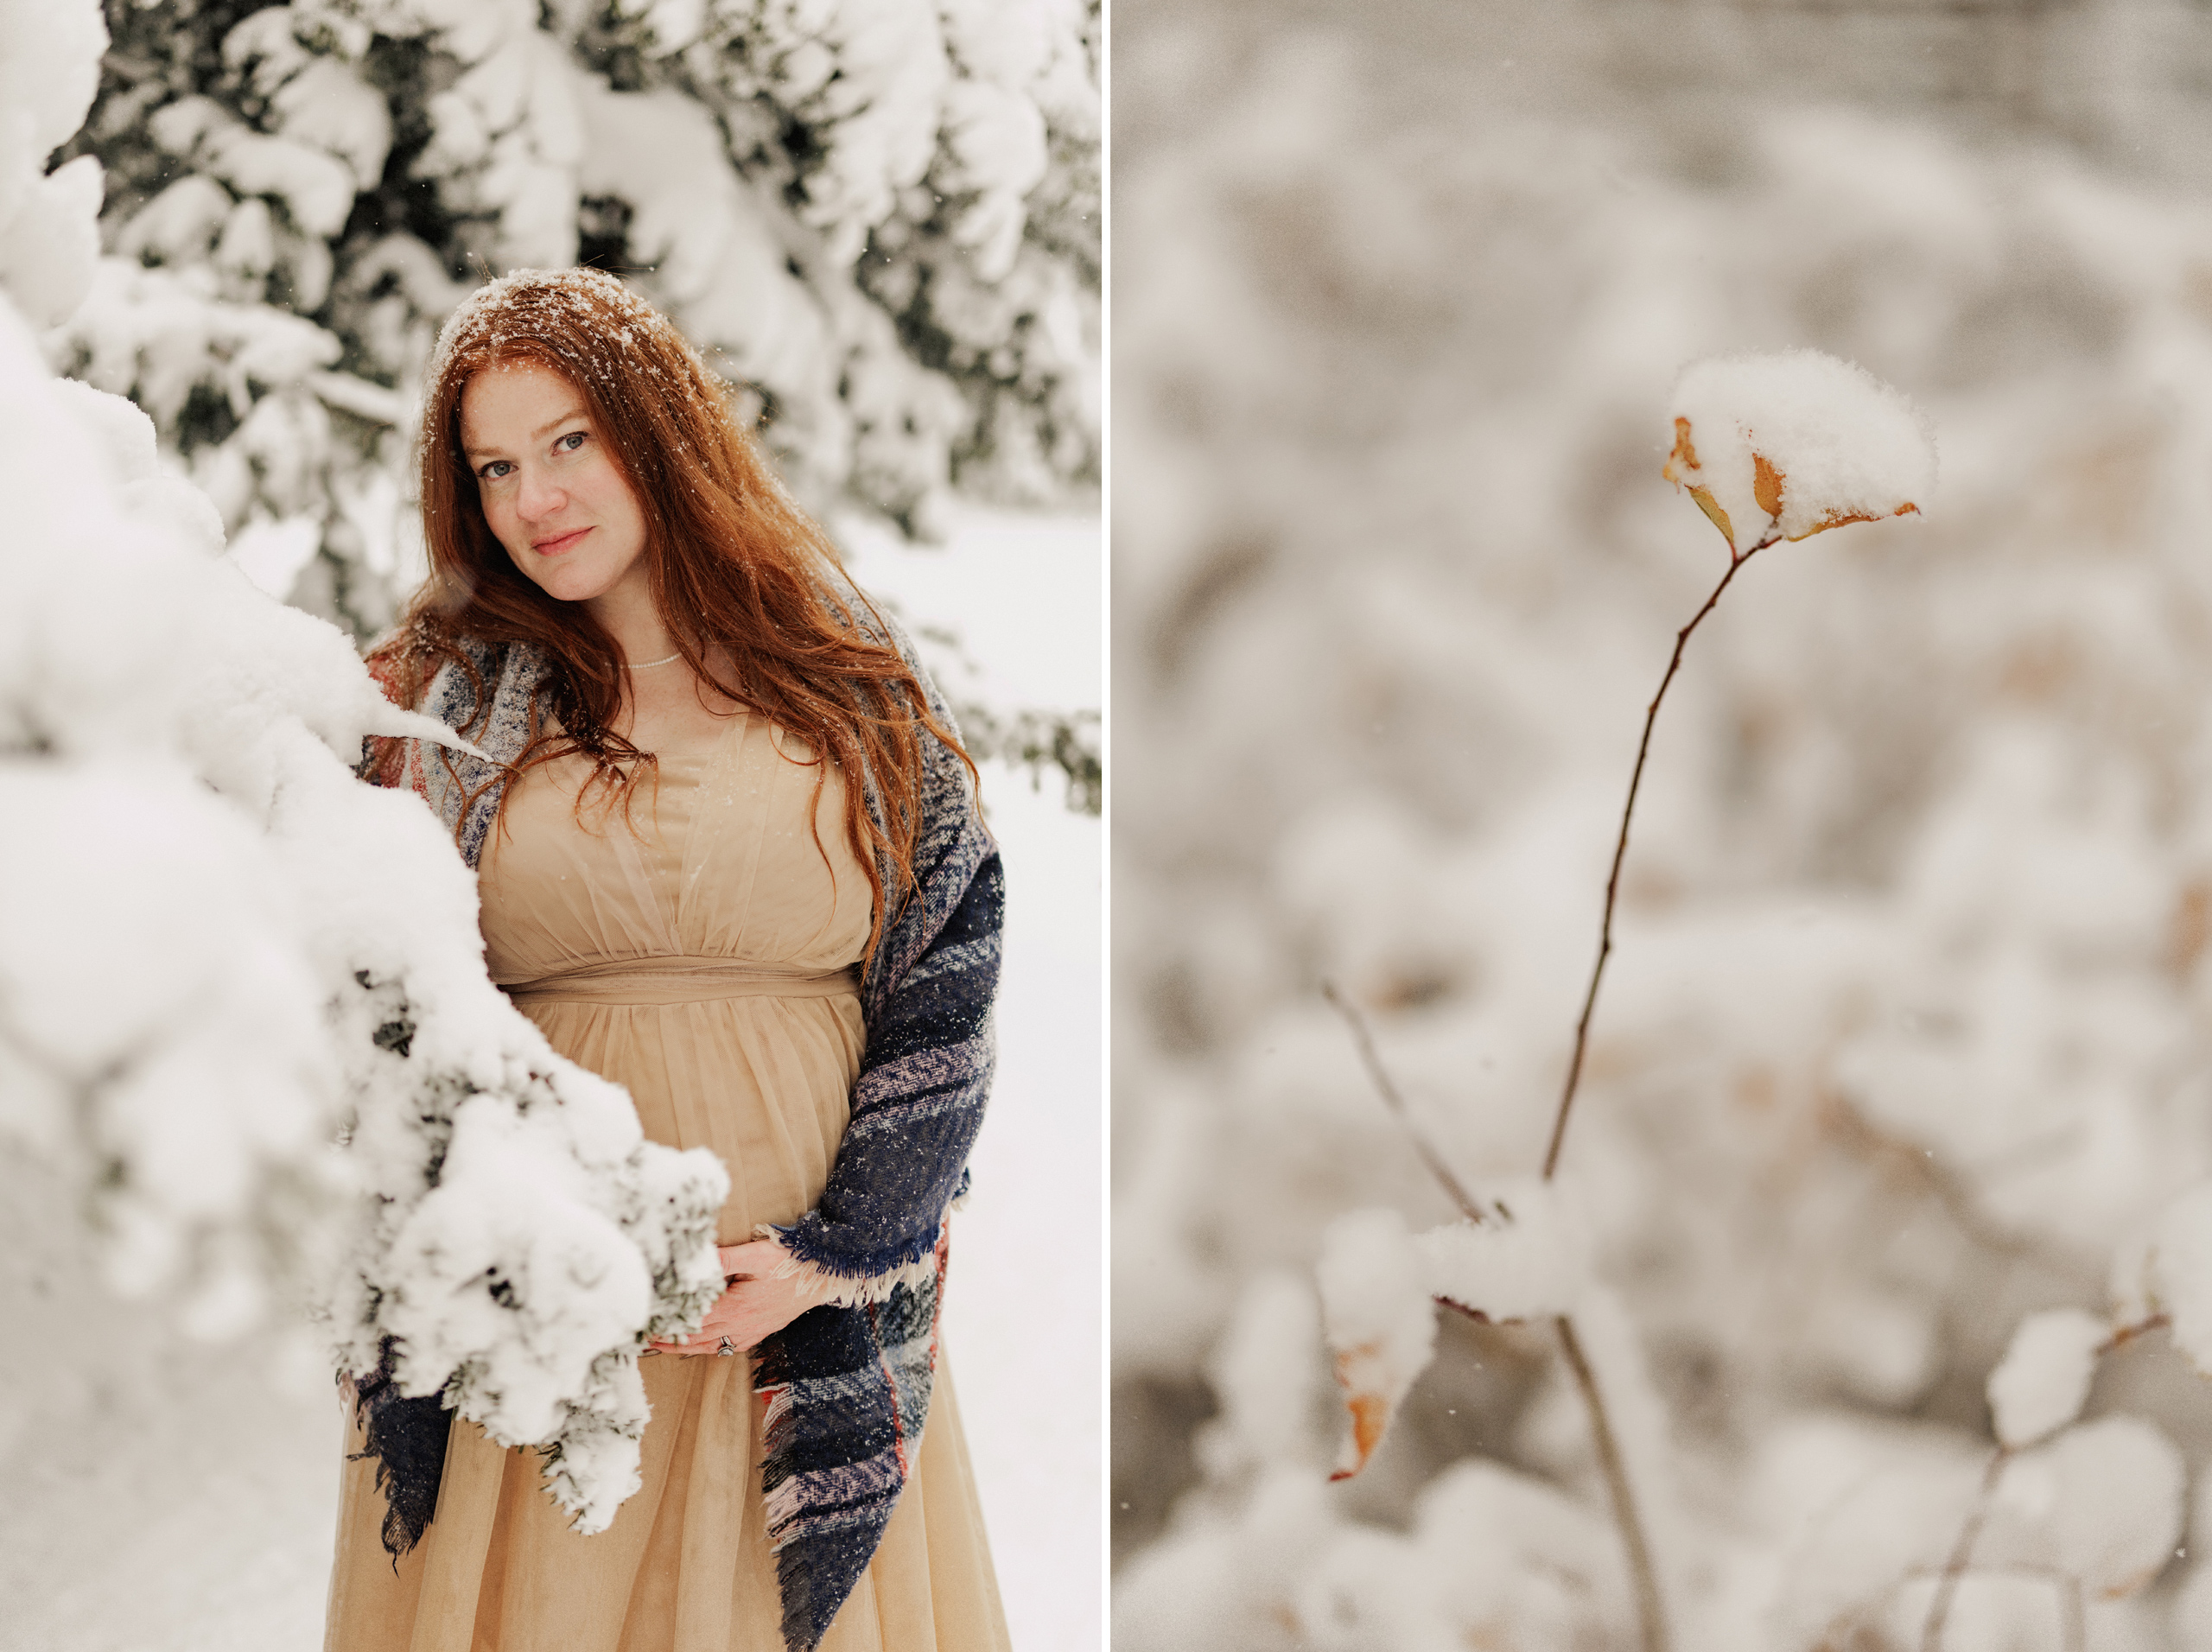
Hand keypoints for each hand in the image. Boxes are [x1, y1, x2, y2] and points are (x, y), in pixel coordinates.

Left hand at [648, 1239, 811, 1357]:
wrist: (824, 1277)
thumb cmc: (791, 1263)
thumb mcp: (757, 1254)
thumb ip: (725, 1258)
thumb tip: (697, 1258)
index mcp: (736, 1306)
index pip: (694, 1319)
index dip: (669, 1323)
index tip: (648, 1322)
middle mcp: (741, 1324)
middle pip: (697, 1337)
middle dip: (670, 1339)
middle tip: (645, 1338)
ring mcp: (751, 1331)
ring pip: (712, 1346)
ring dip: (686, 1347)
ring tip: (663, 1346)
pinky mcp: (760, 1332)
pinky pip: (730, 1347)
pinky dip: (710, 1349)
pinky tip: (703, 1345)